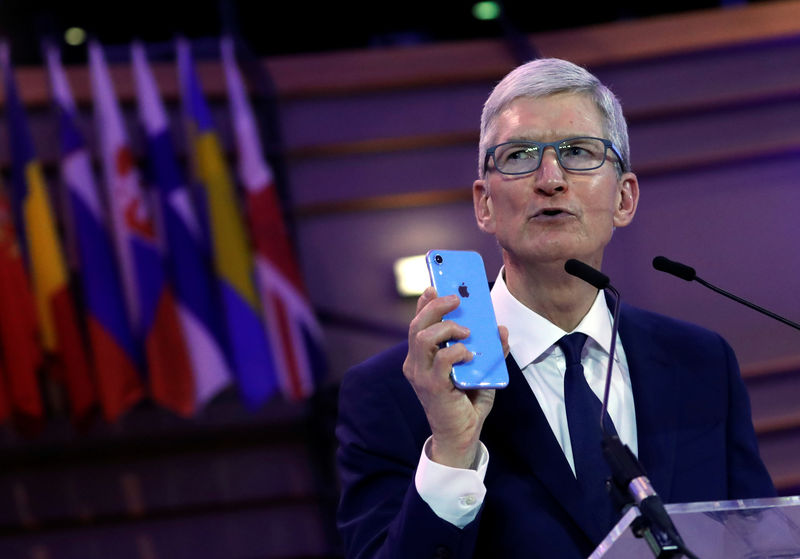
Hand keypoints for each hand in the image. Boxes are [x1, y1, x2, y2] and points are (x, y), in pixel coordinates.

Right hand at [403, 286, 509, 468]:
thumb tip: (501, 329)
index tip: (436, 286)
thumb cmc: (466, 401)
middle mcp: (415, 363)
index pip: (417, 323)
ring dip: (447, 327)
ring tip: (467, 332)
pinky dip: (458, 351)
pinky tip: (470, 354)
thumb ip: (489, 350)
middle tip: (456, 299)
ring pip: (423, 337)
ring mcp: (421, 375)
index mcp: (421, 357)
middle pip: (417, 324)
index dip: (425, 303)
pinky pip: (442, 359)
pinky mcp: (432, 387)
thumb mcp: (478, 370)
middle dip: (436, 306)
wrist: (461, 436)